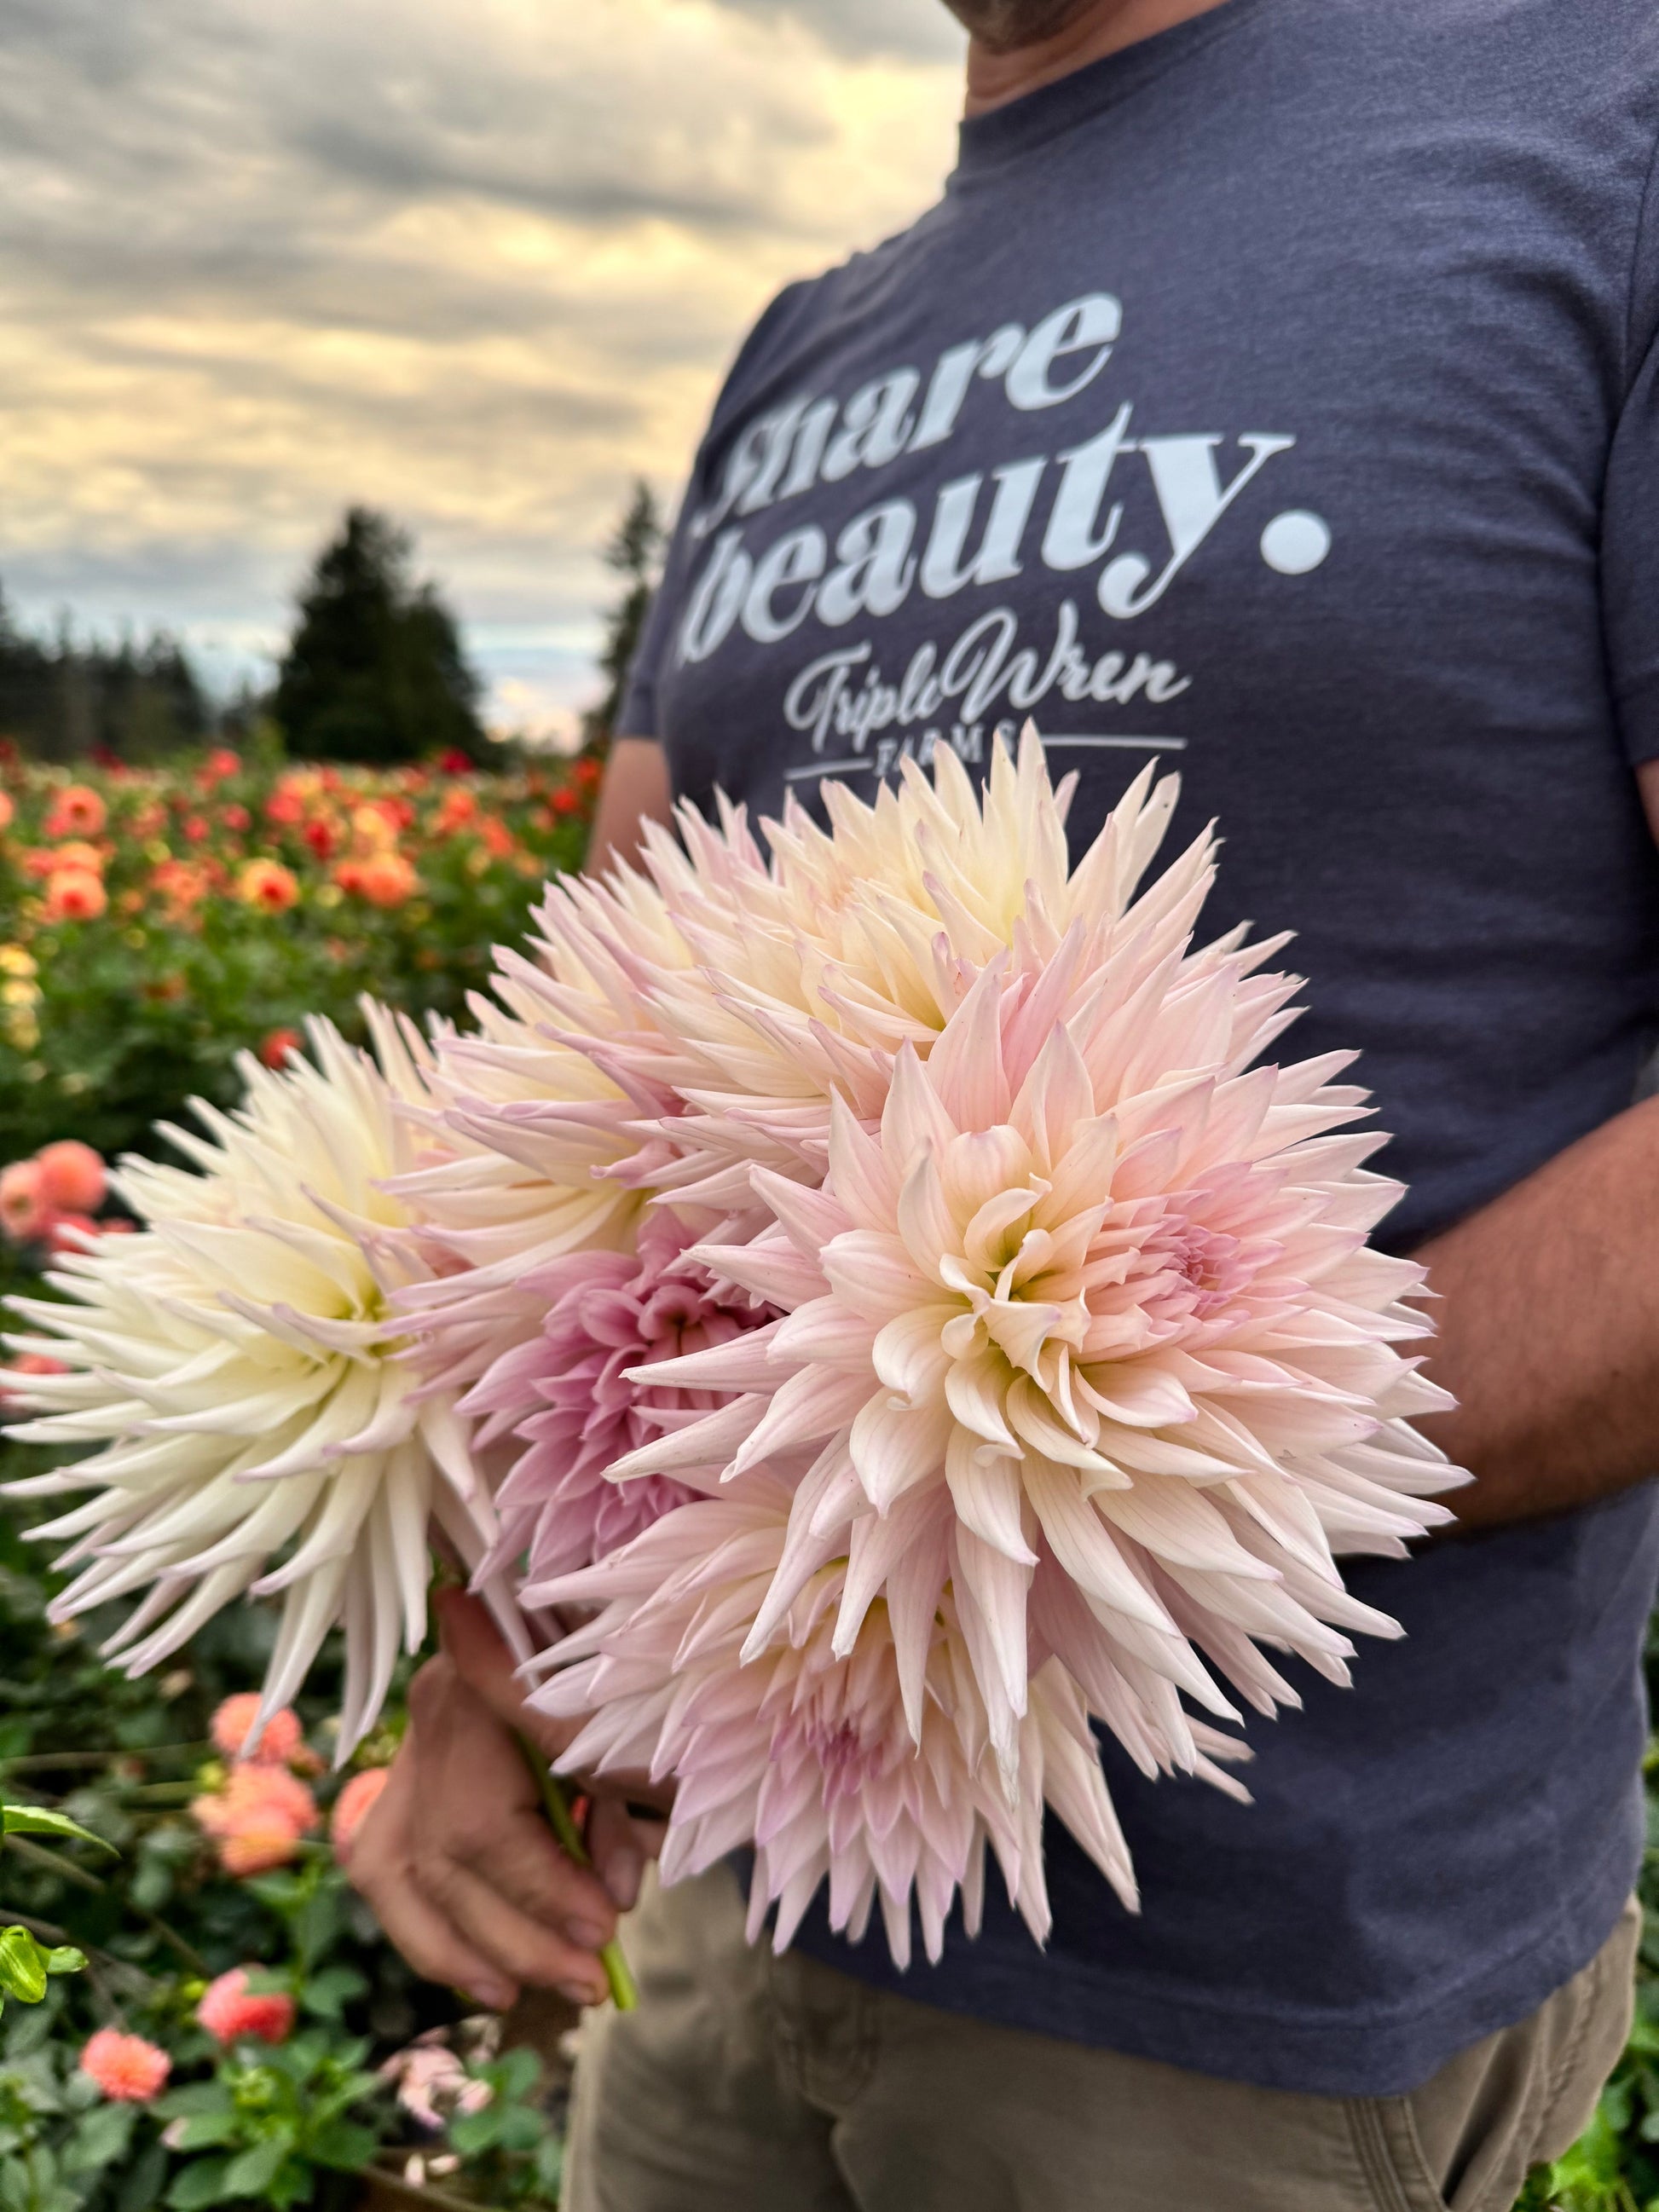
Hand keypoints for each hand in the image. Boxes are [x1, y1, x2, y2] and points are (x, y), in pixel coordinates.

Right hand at [340, 1587, 663, 2011]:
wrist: (612, 1622)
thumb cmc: (635, 1676)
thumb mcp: (640, 1734)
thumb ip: (621, 1814)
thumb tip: (611, 1900)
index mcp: (492, 1681)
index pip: (487, 1821)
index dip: (542, 1888)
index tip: (604, 1930)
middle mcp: (437, 1708)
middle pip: (442, 1853)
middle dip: (513, 1937)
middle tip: (589, 1980)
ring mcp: (414, 1742)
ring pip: (389, 1865)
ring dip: (452, 1947)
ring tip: (518, 1994)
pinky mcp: (408, 1776)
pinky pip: (386, 1862)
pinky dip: (425, 1927)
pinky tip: (482, 1974)